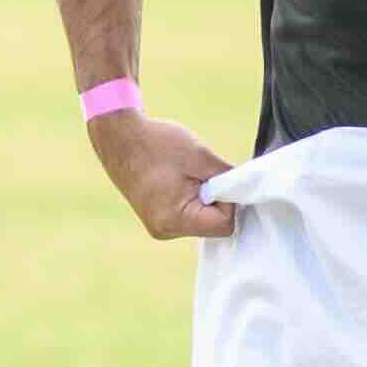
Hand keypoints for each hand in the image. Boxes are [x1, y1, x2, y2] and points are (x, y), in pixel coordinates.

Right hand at [92, 108, 240, 240]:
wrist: (118, 136)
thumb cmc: (157, 143)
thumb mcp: (201, 156)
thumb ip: (228, 176)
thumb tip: (248, 188)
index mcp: (175, 220)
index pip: (224, 225)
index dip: (230, 201)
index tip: (219, 178)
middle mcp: (165, 231)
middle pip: (213, 226)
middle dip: (217, 200)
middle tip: (202, 173)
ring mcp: (159, 226)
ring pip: (201, 220)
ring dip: (204, 197)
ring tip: (186, 174)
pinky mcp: (156, 217)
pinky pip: (187, 214)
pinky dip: (191, 198)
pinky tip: (178, 178)